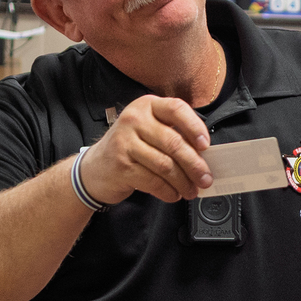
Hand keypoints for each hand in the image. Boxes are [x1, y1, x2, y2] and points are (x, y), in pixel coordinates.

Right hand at [80, 95, 212, 204]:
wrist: (94, 168)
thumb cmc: (129, 148)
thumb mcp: (148, 131)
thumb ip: (173, 135)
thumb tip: (204, 156)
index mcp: (147, 105)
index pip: (176, 109)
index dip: (195, 127)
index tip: (206, 146)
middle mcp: (134, 120)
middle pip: (174, 142)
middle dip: (195, 165)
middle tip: (205, 179)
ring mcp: (125, 142)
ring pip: (165, 165)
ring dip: (183, 182)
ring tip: (191, 190)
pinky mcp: (121, 166)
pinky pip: (153, 181)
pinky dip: (168, 191)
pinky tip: (173, 194)